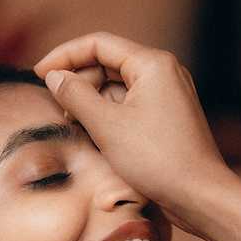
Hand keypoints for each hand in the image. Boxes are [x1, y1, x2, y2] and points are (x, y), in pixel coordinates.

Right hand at [33, 31, 228, 232]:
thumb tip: (55, 77)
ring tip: (76, 126)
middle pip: (108, 64)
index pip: (98, 44)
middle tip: (59, 109)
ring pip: (118, 89)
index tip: (40, 74)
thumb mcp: (107, 126)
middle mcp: (163, 73)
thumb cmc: (159, 160)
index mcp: (152, 64)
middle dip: (79, 83)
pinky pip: (130, 107)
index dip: (64, 56)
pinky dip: (109, 117)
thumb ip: (76, 96)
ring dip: (92, 103)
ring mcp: (167, 96)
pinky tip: (96, 137)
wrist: (200, 196)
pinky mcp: (167, 119)